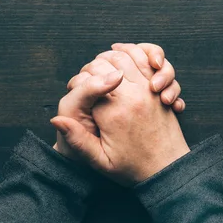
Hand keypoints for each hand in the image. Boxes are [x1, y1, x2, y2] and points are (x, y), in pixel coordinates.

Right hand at [50, 49, 189, 185]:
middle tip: (88, 76)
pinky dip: (135, 53)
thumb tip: (56, 120)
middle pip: (107, 62)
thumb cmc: (132, 168)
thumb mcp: (100, 161)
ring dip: (113, 55)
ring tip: (103, 62)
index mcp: (112, 112)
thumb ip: (77, 139)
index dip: (79, 80)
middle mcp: (131, 96)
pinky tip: (126, 57)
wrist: (166, 169)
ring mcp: (148, 89)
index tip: (76, 89)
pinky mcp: (159, 88)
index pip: (89, 78)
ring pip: (127, 56)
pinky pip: (146, 60)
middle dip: (94, 65)